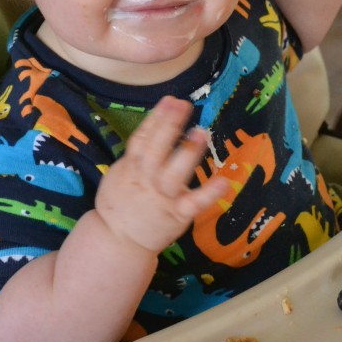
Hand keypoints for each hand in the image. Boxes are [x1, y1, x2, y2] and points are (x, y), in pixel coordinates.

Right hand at [94, 96, 226, 252]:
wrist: (117, 241)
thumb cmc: (121, 203)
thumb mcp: (119, 174)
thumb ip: (136, 153)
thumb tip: (153, 126)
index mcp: (131, 166)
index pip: (142, 138)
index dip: (156, 118)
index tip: (170, 100)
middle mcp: (147, 178)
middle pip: (157, 148)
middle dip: (170, 125)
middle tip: (184, 105)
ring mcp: (163, 196)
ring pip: (175, 171)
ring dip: (188, 152)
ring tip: (201, 132)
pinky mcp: (178, 214)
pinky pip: (194, 202)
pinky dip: (209, 193)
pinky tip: (224, 181)